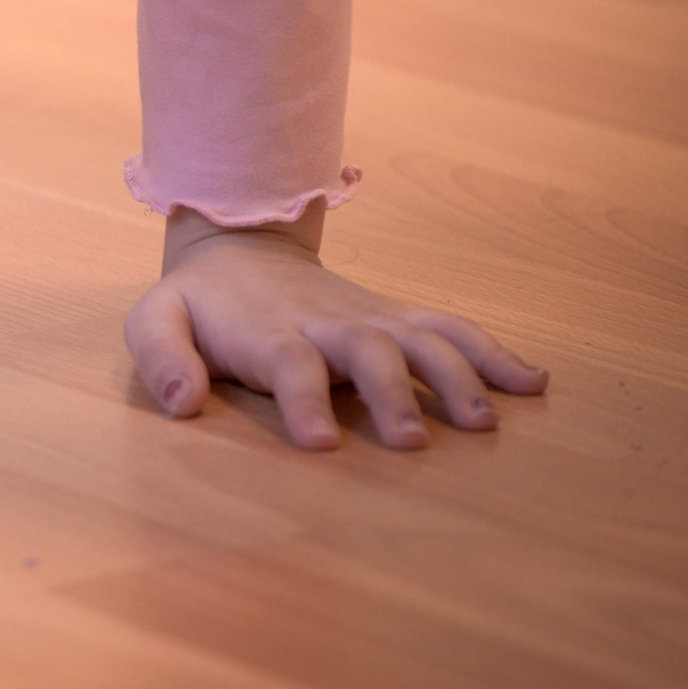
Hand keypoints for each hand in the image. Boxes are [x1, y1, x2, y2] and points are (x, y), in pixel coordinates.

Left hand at [123, 203, 547, 449]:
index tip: (322, 442)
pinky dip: (494, 352)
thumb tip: (181, 405)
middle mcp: (327, 322)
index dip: (304, 400)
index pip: (289, 363)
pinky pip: (451, 328)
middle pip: (368, 349)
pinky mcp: (396, 317)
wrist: (238, 245)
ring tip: (483, 425)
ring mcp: (369, 317)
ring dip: (456, 377)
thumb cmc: (199, 303)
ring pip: (421, 338)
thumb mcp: (156, 319)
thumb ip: (161, 357)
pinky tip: (534, 383)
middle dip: (391, 393)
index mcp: (269, 330)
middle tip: (412, 443)